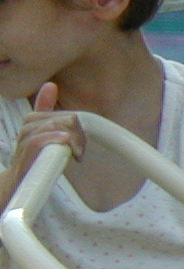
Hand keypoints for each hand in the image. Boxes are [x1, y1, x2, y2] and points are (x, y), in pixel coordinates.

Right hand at [3, 84, 84, 205]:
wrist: (18, 184)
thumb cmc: (35, 158)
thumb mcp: (45, 132)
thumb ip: (47, 110)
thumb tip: (50, 85)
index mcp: (33, 121)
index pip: (59, 114)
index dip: (74, 125)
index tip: (79, 142)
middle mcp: (26, 128)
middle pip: (59, 119)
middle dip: (75, 133)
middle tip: (80, 149)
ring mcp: (23, 141)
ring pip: (50, 127)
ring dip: (70, 139)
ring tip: (76, 153)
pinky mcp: (24, 156)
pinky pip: (37, 141)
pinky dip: (52, 139)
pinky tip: (64, 142)